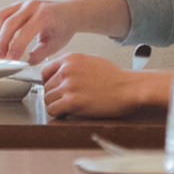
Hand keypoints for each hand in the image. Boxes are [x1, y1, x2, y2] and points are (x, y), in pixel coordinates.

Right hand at [0, 0, 81, 62]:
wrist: (69, 11)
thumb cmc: (64, 26)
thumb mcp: (56, 44)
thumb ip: (39, 55)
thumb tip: (24, 64)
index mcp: (44, 16)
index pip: (24, 34)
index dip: (15, 50)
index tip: (11, 62)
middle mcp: (32, 6)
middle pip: (9, 24)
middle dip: (2, 44)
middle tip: (2, 58)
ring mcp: (23, 3)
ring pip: (1, 16)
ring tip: (1, 49)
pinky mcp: (17, 5)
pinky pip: (2, 14)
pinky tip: (3, 39)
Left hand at [40, 55, 168, 118]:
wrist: (129, 88)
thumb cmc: (115, 78)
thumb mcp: (90, 62)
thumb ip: (73, 67)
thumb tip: (59, 76)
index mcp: (71, 59)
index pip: (44, 71)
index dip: (49, 83)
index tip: (55, 89)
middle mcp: (67, 70)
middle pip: (46, 87)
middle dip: (55, 96)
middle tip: (66, 101)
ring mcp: (69, 85)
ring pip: (47, 99)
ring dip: (56, 105)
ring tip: (69, 107)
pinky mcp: (73, 101)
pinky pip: (53, 110)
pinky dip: (59, 114)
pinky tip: (69, 113)